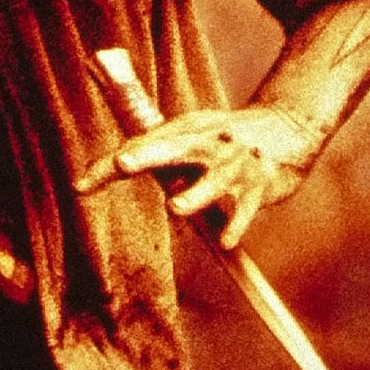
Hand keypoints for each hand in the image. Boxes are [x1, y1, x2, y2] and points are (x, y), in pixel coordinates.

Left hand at [116, 104, 321, 248]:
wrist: (288, 128)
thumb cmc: (227, 136)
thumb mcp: (193, 131)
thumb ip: (159, 148)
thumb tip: (118, 162)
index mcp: (186, 130)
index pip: (140, 146)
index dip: (109, 166)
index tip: (80, 186)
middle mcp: (208, 143)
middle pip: (173, 148)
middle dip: (147, 155)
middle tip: (123, 162)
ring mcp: (235, 164)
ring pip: (213, 181)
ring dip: (194, 195)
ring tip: (176, 207)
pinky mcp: (259, 185)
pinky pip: (244, 210)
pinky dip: (235, 226)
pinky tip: (226, 242)